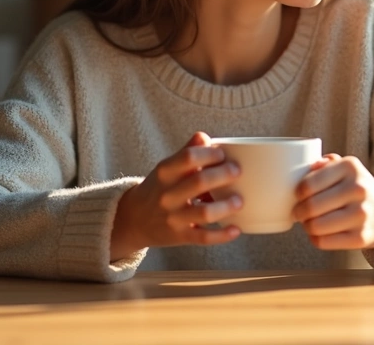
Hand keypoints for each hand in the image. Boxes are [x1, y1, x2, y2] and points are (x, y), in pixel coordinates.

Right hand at [110, 131, 243, 260]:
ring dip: (225, 206)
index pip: (188, 158)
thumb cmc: (158, 189)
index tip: (222, 154)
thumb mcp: (166, 169)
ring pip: (204, 212)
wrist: (134, 220)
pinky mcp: (180, 237)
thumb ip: (186, 153)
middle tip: (237, 171)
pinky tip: (236, 229)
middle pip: (199, 182)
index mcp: (164, 173)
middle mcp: (167, 195)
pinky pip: (204, 237)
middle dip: (223, 175)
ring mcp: (174, 218)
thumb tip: (203, 137)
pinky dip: (222, 235)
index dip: (208, 154)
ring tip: (239, 200)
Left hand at [292, 154, 373, 259]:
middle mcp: (358, 189)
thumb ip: (326, 163)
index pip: (308, 184)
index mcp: (350, 167)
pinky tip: (319, 233)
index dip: (297, 193)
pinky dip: (315, 239)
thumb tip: (311, 165)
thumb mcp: (345, 169)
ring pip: (315, 226)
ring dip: (307, 226)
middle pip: (311, 206)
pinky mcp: (360, 238)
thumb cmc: (355, 188)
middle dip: (299, 212)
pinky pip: (323, 242)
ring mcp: (361, 214)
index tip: (299, 196)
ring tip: (309, 222)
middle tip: (299, 212)